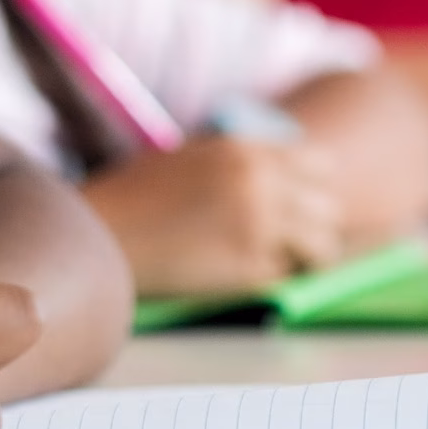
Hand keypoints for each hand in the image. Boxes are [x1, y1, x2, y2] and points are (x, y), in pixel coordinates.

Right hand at [82, 137, 343, 295]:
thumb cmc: (136, 197)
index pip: (319, 165)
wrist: (99, 231)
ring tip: (270, 262)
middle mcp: (261, 182)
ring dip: (304, 258)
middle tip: (289, 243)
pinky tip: (235, 273)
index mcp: (246, 149)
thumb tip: (288, 186)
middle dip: (313, 227)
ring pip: (322, 247)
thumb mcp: (193, 158)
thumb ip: (241, 165)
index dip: (311, 189)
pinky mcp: (249, 268)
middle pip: (328, 208)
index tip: (298, 205)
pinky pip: (287, 277)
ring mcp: (259, 226)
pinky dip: (271, 278)